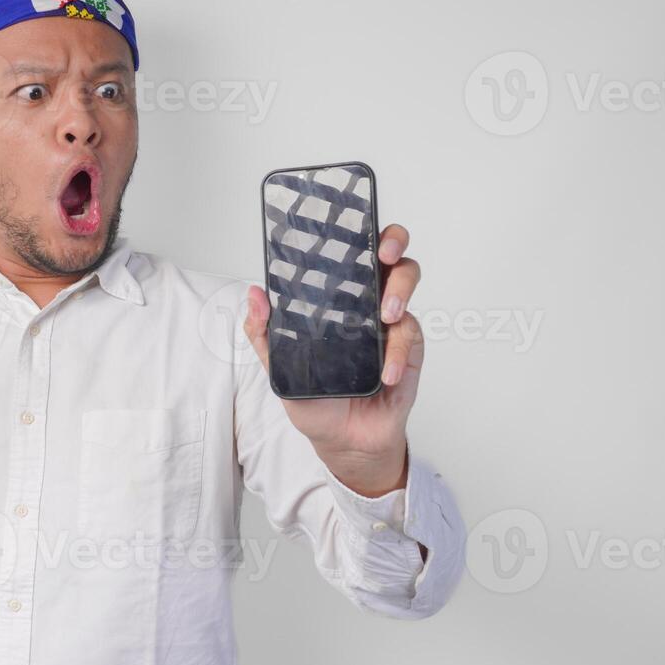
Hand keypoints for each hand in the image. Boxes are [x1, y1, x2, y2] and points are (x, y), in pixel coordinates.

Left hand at [243, 223, 423, 495]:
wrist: (344, 442)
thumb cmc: (315, 400)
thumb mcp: (280, 369)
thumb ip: (264, 334)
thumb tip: (254, 295)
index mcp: (335, 298)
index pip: (348, 253)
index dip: (354, 230)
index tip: (350, 222)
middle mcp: (365, 301)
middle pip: (390, 254)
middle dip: (392, 241)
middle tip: (384, 253)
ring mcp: (389, 322)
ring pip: (407, 282)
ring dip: (401, 290)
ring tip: (388, 314)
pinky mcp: (409, 348)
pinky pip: (410, 336)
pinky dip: (397, 352)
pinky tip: (385, 373)